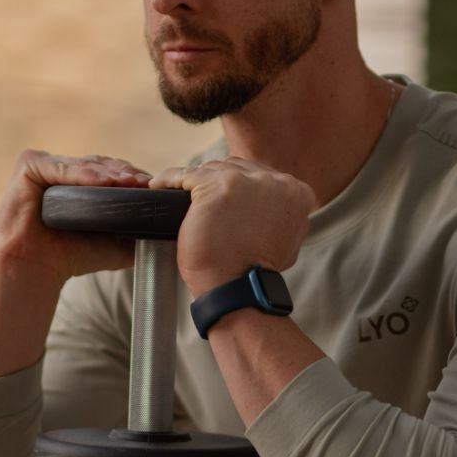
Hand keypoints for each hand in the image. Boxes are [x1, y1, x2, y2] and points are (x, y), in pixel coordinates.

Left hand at [147, 157, 315, 295]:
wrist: (238, 289)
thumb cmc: (254, 272)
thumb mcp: (284, 238)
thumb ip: (278, 215)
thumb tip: (263, 208)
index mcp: (297, 192)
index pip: (260, 176)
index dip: (239, 186)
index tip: (222, 198)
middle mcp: (274, 180)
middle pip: (236, 167)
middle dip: (217, 181)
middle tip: (200, 199)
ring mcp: (244, 181)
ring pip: (211, 170)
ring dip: (194, 182)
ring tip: (177, 192)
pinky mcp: (213, 186)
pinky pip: (185, 175)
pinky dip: (169, 180)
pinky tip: (159, 187)